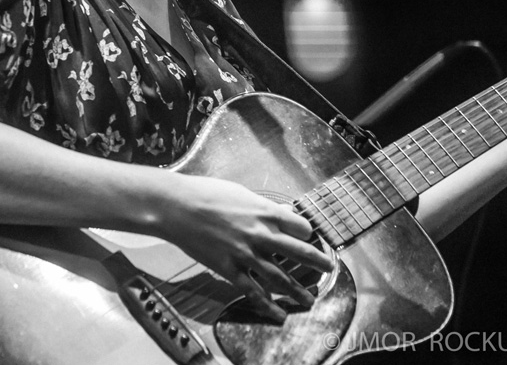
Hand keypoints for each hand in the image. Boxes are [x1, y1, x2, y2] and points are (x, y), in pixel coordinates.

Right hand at [154, 174, 335, 322]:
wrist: (178, 207)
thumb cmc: (206, 194)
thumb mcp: (241, 193)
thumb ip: (261, 207)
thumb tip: (277, 212)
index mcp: (265, 212)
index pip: (300, 227)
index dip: (306, 234)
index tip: (306, 238)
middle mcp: (260, 234)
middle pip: (299, 252)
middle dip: (317, 263)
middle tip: (328, 269)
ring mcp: (245, 254)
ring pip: (280, 277)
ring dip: (297, 291)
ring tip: (308, 300)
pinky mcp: (229, 269)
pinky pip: (253, 292)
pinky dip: (267, 306)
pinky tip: (278, 314)